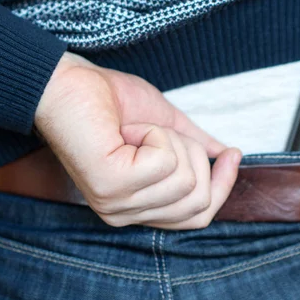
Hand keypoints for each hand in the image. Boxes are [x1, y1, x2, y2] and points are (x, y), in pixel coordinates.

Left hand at [35, 52, 241, 228]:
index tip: (233, 154)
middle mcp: (126, 215)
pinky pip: (165, 162)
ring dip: (170, 140)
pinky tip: (126, 130)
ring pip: (185, 180)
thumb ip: (197, 146)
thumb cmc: (110, 101)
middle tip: (160, 133)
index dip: (222, 187)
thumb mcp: (168, 126)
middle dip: (194, 156)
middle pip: (198, 202)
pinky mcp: (110, 185)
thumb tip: (228, 156)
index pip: (198, 218)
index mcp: (138, 207)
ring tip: (138, 129)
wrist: (67, 81)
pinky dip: (155, 134)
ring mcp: (116, 205)